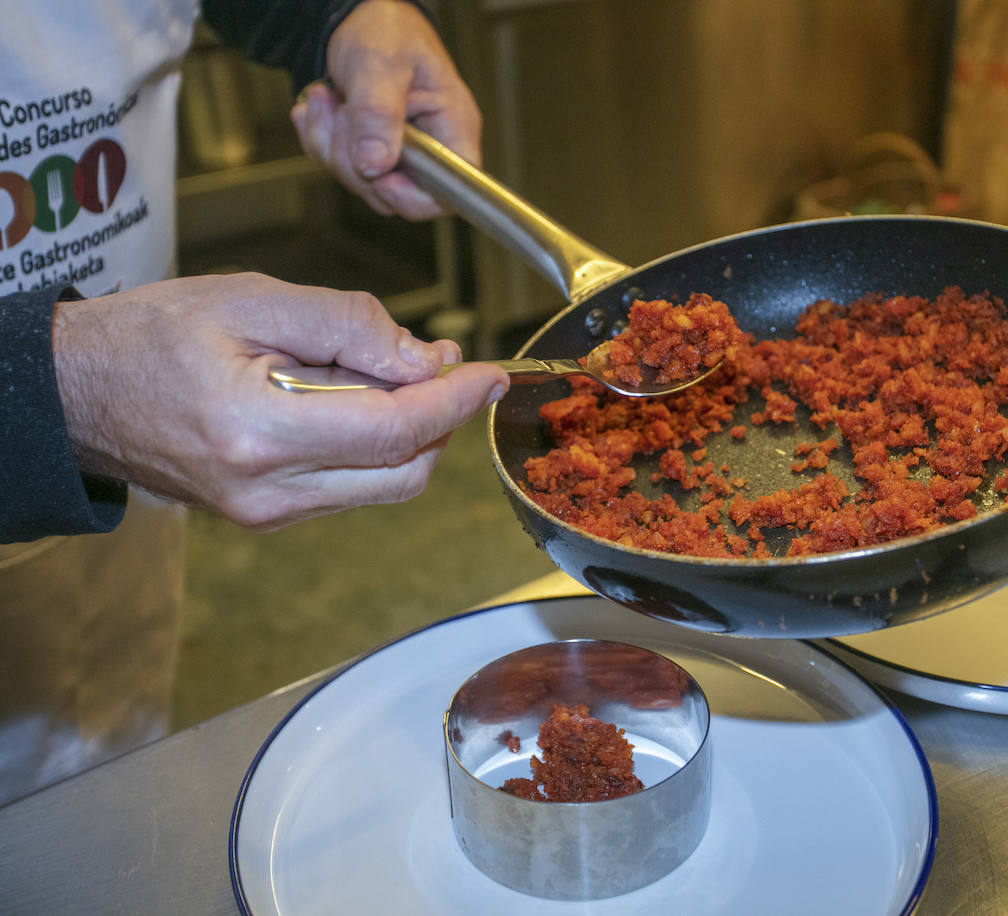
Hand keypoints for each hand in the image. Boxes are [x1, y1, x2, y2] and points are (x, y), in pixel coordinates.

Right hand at [52, 273, 508, 529]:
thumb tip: (424, 359)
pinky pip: (350, 486)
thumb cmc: (149, 337)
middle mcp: (269, 491)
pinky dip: (373, 444)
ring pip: (384, 485)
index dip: (454, 401)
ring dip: (408, 431)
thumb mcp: (251, 300)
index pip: (395, 431)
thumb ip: (347, 325)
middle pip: (404, 470)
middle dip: (439, 417)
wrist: (76, 394)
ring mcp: (268, 514)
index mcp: (259, 433)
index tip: (489, 373)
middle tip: (435, 360)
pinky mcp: (267, 517)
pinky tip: (350, 398)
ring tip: (383, 370)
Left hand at [290, 0, 480, 218]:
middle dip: (354, 160)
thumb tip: (376, 165)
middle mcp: (431, 149)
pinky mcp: (372, 152)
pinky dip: (321, 141)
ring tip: (325, 99)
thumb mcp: (380, 63)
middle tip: (339, 111)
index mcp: (452, 128)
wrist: (355, 16)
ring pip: (363, 183)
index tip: (380, 176)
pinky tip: (320, 108)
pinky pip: (343, 168)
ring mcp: (400, 153)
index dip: (413, 198)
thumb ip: (379, 114)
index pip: (448, 193)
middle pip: (395, 194)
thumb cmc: (386, 29)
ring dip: (331, 145)